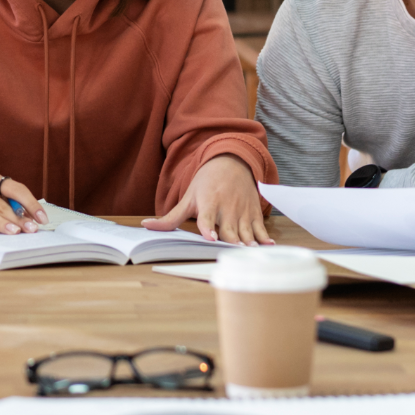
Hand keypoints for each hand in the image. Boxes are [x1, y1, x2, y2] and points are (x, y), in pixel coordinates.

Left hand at [142, 155, 272, 244]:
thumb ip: (170, 217)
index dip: (208, 228)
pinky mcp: (253, 212)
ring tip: (250, 252)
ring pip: (245, 230)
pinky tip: (268, 245)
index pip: (207, 218)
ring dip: (249, 242)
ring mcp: (241, 211)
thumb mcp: (188, 198)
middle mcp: (226, 208)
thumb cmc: (206, 183)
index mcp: (208, 203)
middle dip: (231, 240)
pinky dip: (264, 236)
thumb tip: (146, 226)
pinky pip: (259, 226)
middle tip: (234, 251)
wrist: (231, 162)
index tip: (211, 238)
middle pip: (228, 228)